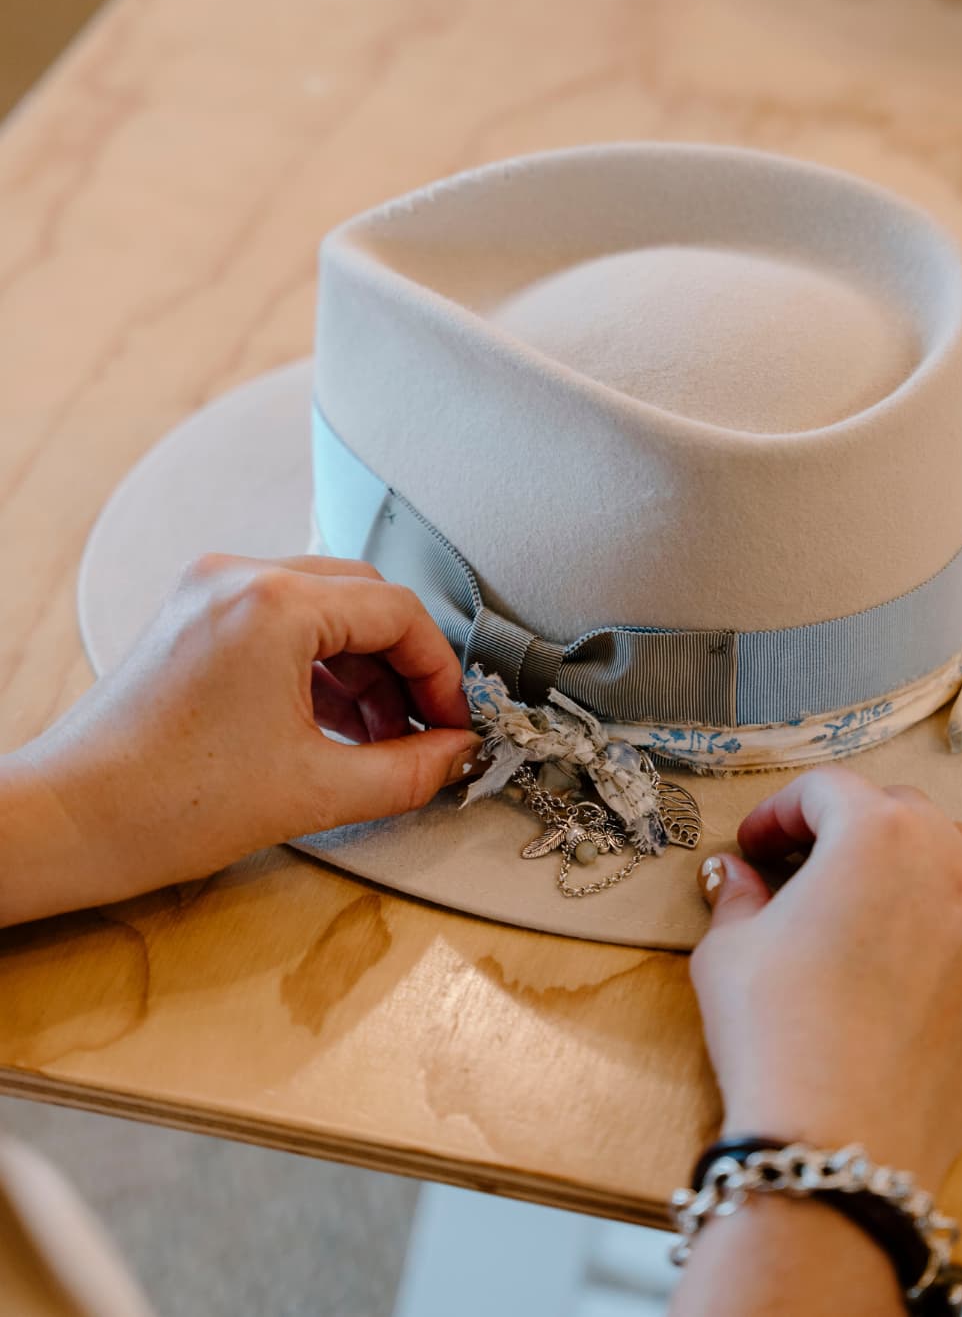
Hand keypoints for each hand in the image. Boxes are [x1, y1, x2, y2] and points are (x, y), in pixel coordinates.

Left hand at [0, 555, 480, 924]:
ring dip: (363, 669)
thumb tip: (457, 755)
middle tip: (425, 731)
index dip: (439, 672)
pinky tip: (334, 726)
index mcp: (272, 605)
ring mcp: (210, 592)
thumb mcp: (312, 791)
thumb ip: (406, 770)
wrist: (68, 821)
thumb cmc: (166, 803)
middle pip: (364, 600)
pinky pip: (281, 623)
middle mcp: (240, 577)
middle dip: (404, 667)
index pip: (397, 612)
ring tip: (380, 742)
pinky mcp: (193, 616)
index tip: (453, 724)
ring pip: (325, 609)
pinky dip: (318, 668)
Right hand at [690, 766, 961, 1192]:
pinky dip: (938, 923)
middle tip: (798, 866)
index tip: (753, 845)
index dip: (778, 811)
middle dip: (844, 827)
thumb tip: (736, 877)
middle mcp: (946, 865)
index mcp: (875, 835)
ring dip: (909, 860)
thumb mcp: (728, 950)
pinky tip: (895, 965)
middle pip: (898, 810)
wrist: (840, 1142)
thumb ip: (737, 895)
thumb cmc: (777, 1032)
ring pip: (957, 857)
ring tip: (864, 899)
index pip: (826, 790)